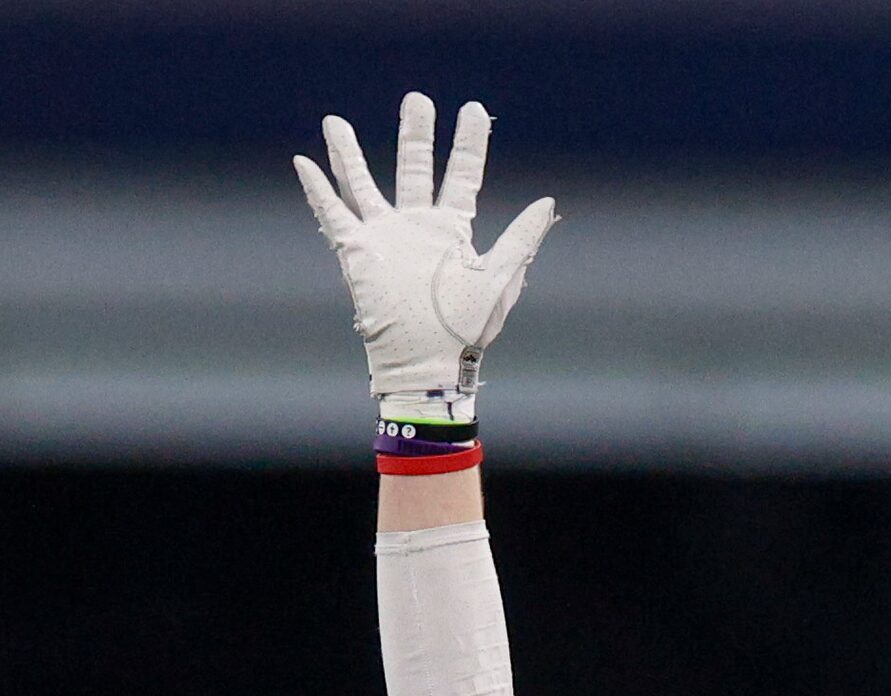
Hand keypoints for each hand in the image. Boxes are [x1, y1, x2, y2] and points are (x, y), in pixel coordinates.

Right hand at [294, 92, 556, 417]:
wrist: (426, 362)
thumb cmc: (465, 330)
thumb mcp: (500, 279)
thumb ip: (521, 239)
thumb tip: (548, 202)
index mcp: (453, 232)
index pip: (463, 176)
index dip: (468, 144)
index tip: (471, 110)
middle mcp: (418, 227)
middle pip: (416, 168)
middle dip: (417, 135)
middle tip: (417, 99)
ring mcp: (385, 237)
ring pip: (365, 183)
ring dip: (352, 153)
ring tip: (335, 120)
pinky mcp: (357, 251)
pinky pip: (332, 214)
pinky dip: (318, 189)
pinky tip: (304, 162)